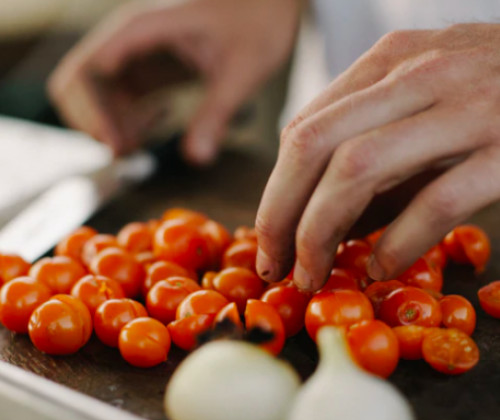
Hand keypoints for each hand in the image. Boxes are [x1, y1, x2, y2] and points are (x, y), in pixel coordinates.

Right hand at [48, 0, 301, 162]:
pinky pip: (121, 97)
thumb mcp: (241, 69)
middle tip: (127, 153)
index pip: (89, 70)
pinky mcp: (150, 66)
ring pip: (98, 94)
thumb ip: (216, 113)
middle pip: (81, 83)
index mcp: (142, 29)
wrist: (270, 2)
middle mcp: (130, 39)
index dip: (92, 113)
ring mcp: (138, 52)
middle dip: (95, 123)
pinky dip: (127, 120)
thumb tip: (197, 157)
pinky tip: (153, 128)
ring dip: (110, 126)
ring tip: (141, 148)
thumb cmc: (260, 18)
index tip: (118, 146)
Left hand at [256, 23, 499, 289]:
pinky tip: (382, 268)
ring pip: (356, 168)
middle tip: (274, 265)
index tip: (267, 238)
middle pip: (313, 146)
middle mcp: (420, 75)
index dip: (274, 192)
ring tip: (312, 274)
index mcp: (392, 62)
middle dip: (280, 214)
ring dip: (320, 232)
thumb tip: (323, 217)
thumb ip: (374, 148)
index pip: (303, 130)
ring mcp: (467, 107)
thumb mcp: (426, 105)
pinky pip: (433, 202)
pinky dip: (397, 243)